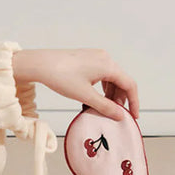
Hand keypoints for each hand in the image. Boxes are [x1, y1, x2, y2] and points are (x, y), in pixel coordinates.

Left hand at [12, 48, 138, 119]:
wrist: (41, 64)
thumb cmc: (62, 78)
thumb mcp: (85, 96)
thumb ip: (105, 107)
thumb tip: (120, 115)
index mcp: (108, 65)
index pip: (129, 85)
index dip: (133, 102)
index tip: (133, 117)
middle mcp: (105, 58)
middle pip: (120, 81)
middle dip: (119, 100)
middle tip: (114, 115)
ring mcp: (96, 57)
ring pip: (110, 79)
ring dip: (109, 95)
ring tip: (101, 109)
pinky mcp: (87, 59)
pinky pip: (100, 75)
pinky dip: (100, 88)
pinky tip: (92, 100)